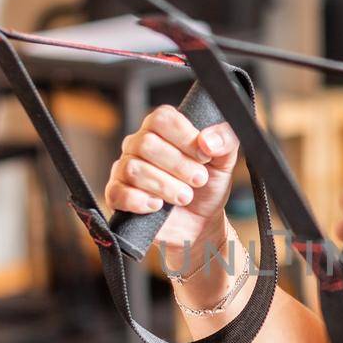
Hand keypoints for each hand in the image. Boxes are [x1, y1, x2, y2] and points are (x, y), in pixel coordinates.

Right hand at [104, 105, 238, 252]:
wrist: (200, 224)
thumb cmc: (207, 187)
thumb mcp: (225, 161)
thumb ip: (225, 142)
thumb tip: (207, 141)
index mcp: (161, 129)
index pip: (161, 118)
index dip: (185, 137)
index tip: (205, 156)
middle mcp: (138, 145)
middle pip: (146, 144)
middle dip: (178, 165)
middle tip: (198, 180)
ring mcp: (124, 170)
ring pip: (133, 169)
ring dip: (165, 186)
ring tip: (184, 196)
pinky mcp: (117, 195)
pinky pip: (117, 193)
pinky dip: (140, 200)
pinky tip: (158, 206)